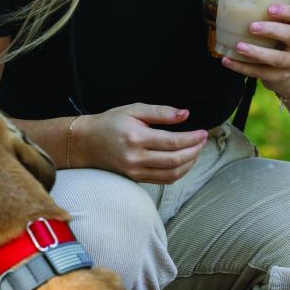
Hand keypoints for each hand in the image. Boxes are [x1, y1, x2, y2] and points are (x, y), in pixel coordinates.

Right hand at [73, 103, 208, 183]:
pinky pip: (163, 180)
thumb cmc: (110, 123)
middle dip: (194, 151)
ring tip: (195, 150)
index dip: (192, 138)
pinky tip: (183, 161)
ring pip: (172, 174)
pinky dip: (178, 172)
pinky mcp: (136, 178)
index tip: (204, 133)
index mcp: (136, 137)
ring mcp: (135, 171)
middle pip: (175, 160)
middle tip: (203, 141)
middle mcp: (135, 158)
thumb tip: (185, 115)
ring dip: (189, 163)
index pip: (172, 141)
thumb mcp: (134, 109)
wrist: (86, 142)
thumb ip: (161, 112)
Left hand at [220, 2, 289, 96]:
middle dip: (271, 30)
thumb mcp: (283, 29)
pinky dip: (242, 67)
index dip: (285, 12)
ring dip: (257, 52)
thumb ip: (269, 20)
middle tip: (251, 27)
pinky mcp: (281, 77)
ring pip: (277, 58)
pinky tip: (227, 60)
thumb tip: (236, 8)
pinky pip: (261, 72)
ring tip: (239, 46)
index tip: (269, 9)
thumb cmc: (282, 44)